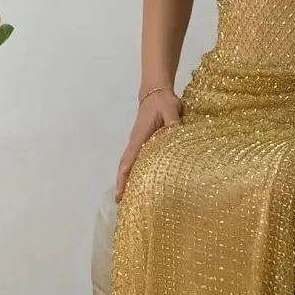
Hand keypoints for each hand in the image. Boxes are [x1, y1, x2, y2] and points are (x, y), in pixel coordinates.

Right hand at [114, 88, 180, 202]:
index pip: (129, 160)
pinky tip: (141, 180)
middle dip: (122, 183)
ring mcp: (138, 142)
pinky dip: (134, 170)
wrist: (155, 92)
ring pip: (130, 163)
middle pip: (125, 166)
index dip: (124, 177)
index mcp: (140, 137)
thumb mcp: (170, 108)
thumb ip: (173, 120)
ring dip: (127, 178)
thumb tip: (175, 131)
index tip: (120, 193)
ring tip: (129, 197)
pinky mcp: (143, 141)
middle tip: (120, 203)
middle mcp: (136, 142)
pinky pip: (136, 159)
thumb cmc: (163, 101)